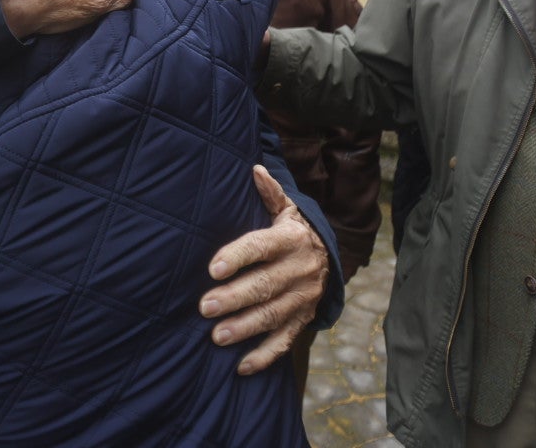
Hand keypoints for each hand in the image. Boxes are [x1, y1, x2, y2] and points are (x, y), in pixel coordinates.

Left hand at [199, 165, 327, 373]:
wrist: (330, 258)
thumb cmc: (293, 232)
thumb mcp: (287, 210)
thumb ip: (270, 193)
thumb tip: (255, 169)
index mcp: (290, 239)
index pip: (261, 247)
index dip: (238, 256)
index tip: (213, 267)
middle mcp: (300, 270)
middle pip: (265, 285)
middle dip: (235, 298)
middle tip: (205, 307)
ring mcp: (303, 298)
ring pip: (273, 315)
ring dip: (245, 328)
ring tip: (216, 337)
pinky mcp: (302, 320)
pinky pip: (285, 341)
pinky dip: (265, 356)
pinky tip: (242, 366)